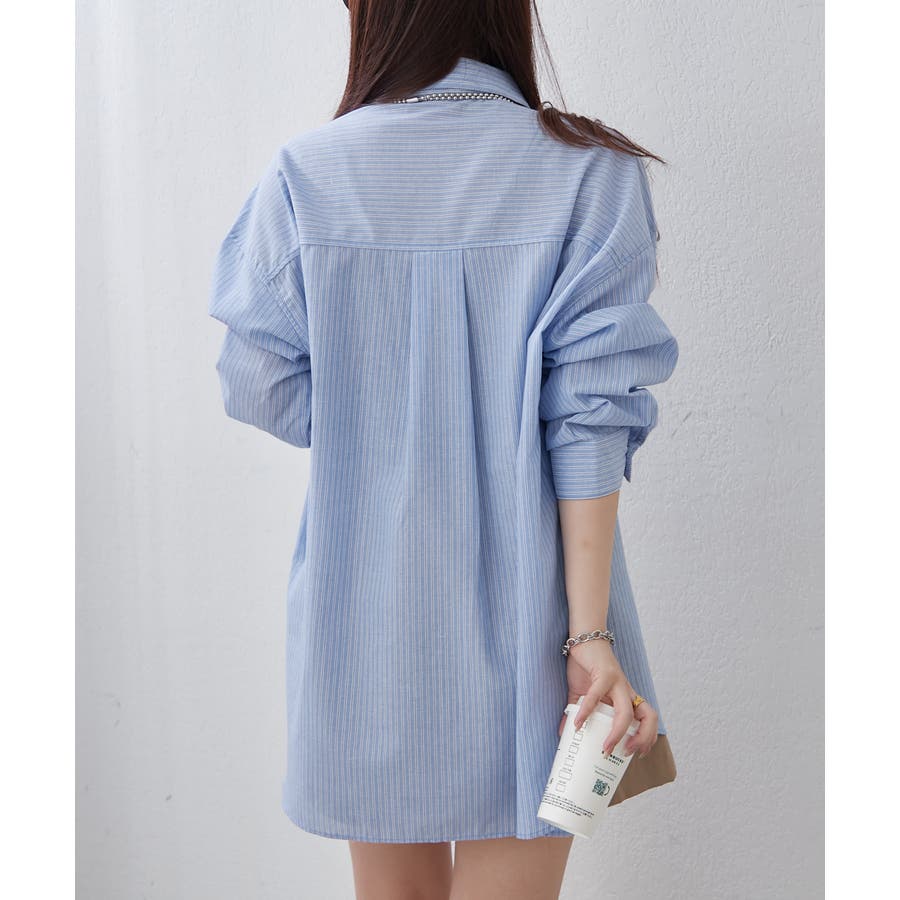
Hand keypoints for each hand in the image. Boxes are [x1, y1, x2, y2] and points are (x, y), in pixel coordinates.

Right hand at [557, 639, 658, 758]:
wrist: (585, 638)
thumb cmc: (587, 667)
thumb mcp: (582, 694)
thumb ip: (577, 712)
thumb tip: (565, 733)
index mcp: (626, 697)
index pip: (647, 719)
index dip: (648, 737)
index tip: (638, 754)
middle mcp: (626, 691)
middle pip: (648, 716)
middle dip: (642, 738)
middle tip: (626, 753)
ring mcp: (617, 683)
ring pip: (628, 712)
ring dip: (618, 733)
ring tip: (605, 747)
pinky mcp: (604, 674)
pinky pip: (597, 696)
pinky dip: (587, 712)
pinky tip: (577, 724)